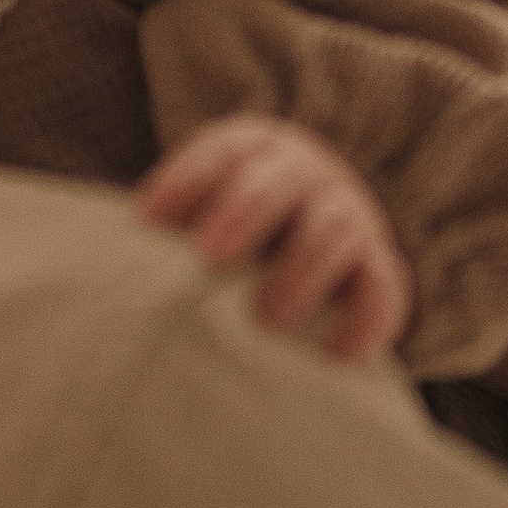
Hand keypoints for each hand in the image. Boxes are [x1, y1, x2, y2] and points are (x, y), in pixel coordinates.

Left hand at [137, 114, 411, 365]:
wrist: (315, 216)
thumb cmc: (232, 220)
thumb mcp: (200, 203)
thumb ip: (167, 224)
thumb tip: (121, 261)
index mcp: (254, 149)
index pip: (221, 153)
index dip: (185, 180)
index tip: (147, 218)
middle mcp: (306, 175)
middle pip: (280, 183)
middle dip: (245, 214)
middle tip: (210, 257)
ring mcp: (349, 218)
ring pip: (335, 229)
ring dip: (301, 272)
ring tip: (264, 320)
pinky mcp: (379, 267)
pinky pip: (385, 289)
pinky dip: (364, 322)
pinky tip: (333, 357)